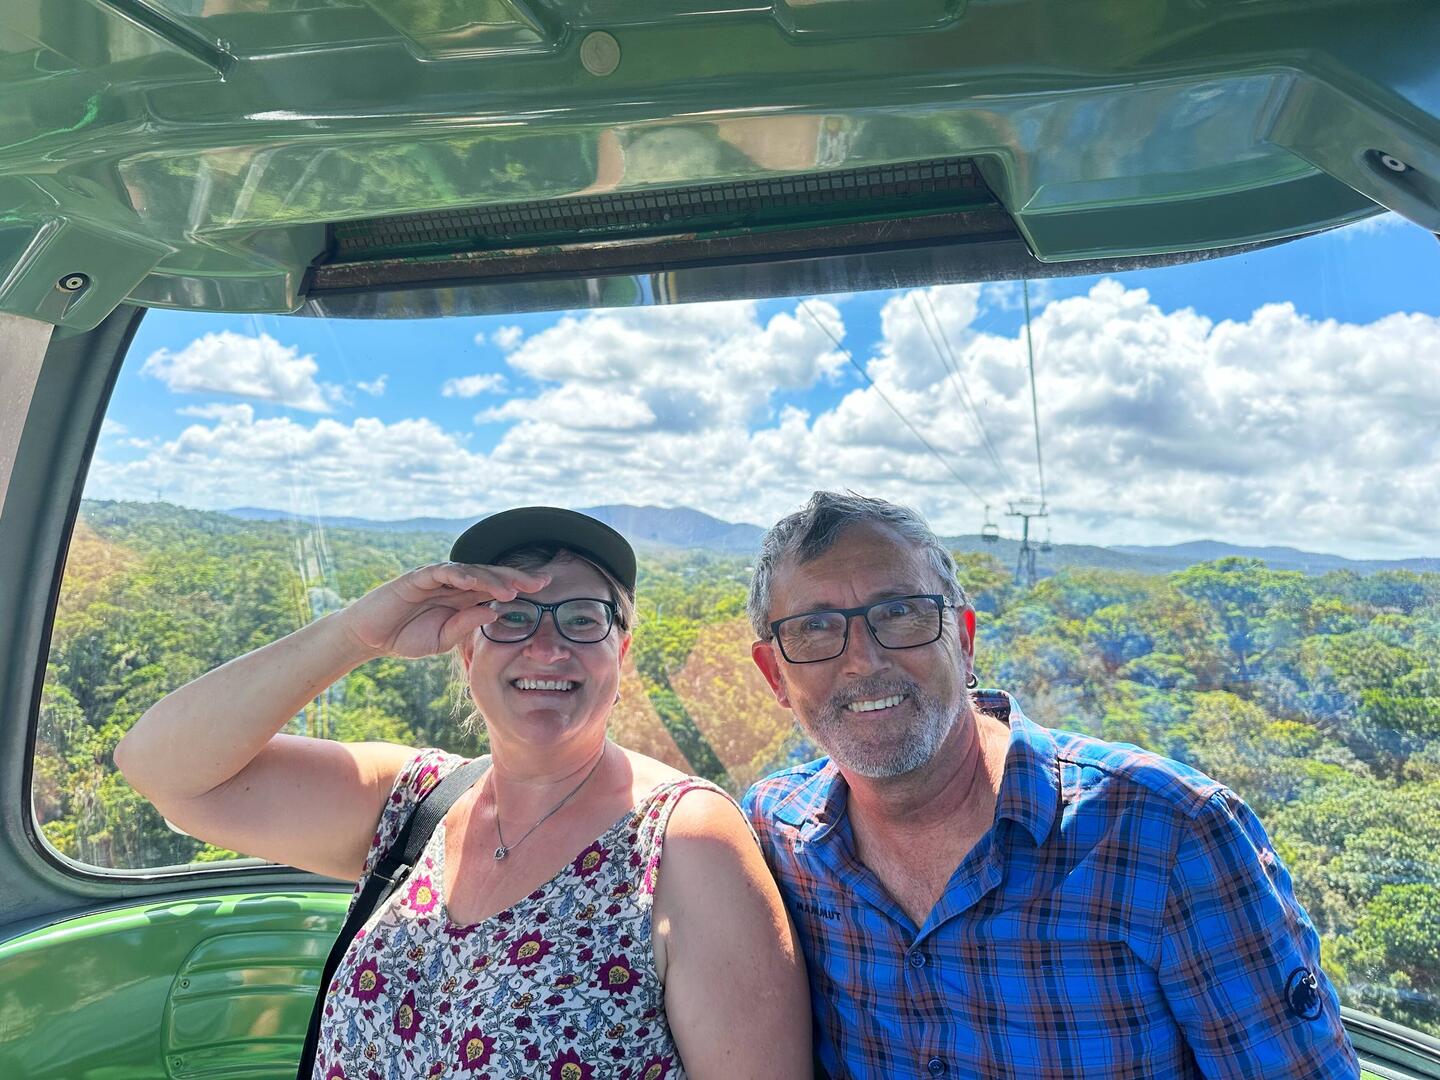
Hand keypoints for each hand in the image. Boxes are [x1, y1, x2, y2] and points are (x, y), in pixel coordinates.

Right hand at [337, 563, 549, 658]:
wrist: (370, 638)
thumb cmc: (406, 637)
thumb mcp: (443, 639)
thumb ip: (466, 625)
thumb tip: (494, 612)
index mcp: (464, 599)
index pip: (497, 589)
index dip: (520, 588)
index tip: (546, 590)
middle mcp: (454, 584)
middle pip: (490, 576)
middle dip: (517, 579)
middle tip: (543, 583)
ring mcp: (437, 578)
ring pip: (471, 571)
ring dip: (492, 579)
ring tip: (514, 589)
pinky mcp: (417, 577)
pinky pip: (442, 572)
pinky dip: (459, 574)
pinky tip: (475, 581)